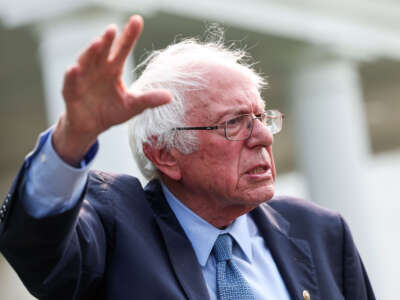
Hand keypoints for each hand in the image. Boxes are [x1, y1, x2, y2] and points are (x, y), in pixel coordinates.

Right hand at [53, 15, 170, 165]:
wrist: (91, 126)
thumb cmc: (111, 111)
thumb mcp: (133, 105)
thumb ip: (149, 99)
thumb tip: (171, 96)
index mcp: (113, 69)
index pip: (123, 49)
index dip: (129, 35)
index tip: (137, 20)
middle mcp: (98, 69)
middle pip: (104, 52)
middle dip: (108, 40)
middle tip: (113, 28)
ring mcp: (83, 78)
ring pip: (86, 62)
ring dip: (90, 52)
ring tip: (97, 43)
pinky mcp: (71, 92)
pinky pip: (71, 82)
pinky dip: (72, 76)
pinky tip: (75, 69)